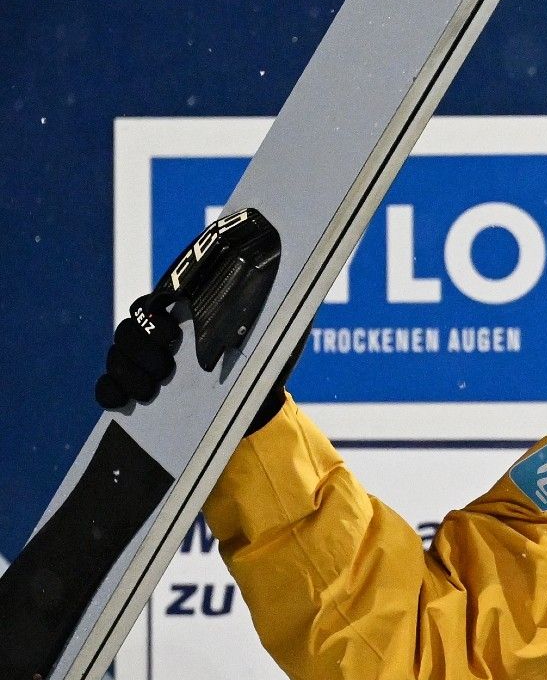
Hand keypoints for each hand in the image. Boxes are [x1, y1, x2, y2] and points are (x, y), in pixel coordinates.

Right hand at [94, 290, 294, 433]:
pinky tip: (121, 402)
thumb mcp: (281, 329)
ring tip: (150, 391)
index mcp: (190, 314)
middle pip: (129, 329)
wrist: (262, 405)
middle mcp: (163, 335)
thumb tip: (304, 273)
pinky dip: (109, 392)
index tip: (172, 337)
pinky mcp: (140, 391)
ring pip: (117, 356)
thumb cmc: (271, 360)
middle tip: (164, 370)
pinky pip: (109, 388)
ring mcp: (148, 362)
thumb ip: (285, 302)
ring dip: (126, 372)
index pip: (155, 304)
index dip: (154, 319)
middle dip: (140, 349)